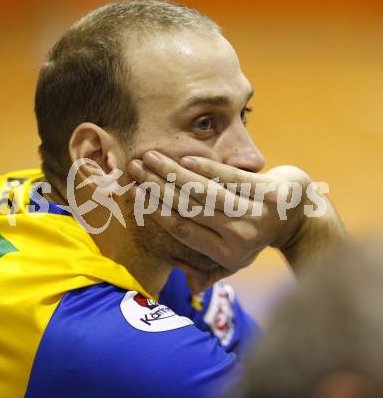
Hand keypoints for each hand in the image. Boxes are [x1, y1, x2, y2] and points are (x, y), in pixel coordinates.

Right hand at [128, 151, 344, 291]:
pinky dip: (207, 168)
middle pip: (189, 208)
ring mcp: (255, 214)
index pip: (182, 230)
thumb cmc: (261, 235)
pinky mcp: (269, 192)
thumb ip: (212, 273)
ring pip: (205, 192)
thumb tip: (186, 282)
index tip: (136, 192)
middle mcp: (239, 237)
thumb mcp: (238, 259)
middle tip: (135, 168)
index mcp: (227, 254)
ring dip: (175, 172)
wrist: (303, 218)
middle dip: (157, 186)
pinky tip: (185, 158)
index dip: (156, 210)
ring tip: (152, 157)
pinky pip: (231, 178)